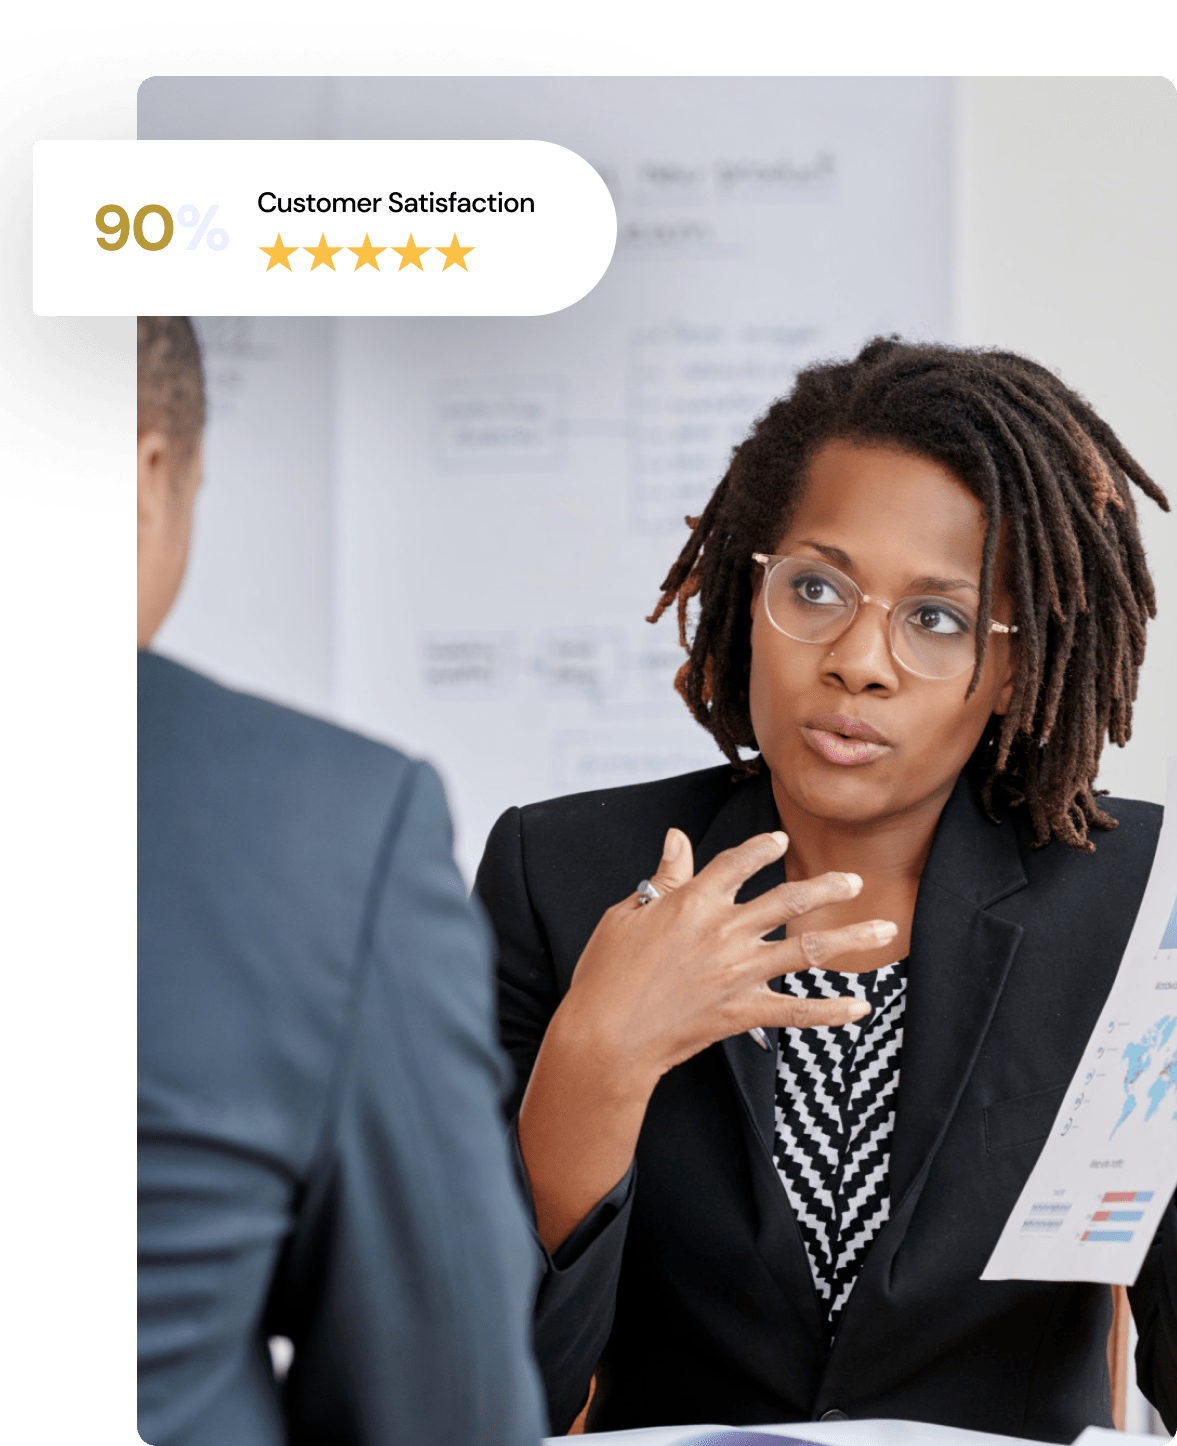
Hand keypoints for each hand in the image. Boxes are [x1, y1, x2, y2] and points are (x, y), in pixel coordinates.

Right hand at [561, 827, 895, 1085]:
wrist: (606, 1035)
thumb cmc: (606, 973)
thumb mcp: (626, 914)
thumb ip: (663, 878)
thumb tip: (678, 838)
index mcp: (694, 901)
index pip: (738, 862)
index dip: (761, 848)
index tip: (780, 839)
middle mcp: (725, 931)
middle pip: (789, 899)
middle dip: (828, 887)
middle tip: (855, 879)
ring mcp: (739, 972)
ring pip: (808, 949)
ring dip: (851, 938)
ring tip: (885, 929)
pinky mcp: (743, 1011)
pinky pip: (798, 1010)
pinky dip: (832, 1010)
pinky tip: (862, 1006)